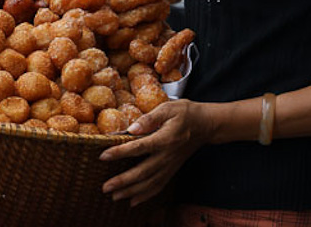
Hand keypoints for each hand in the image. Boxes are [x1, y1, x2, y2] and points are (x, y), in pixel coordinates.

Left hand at [99, 99, 214, 204]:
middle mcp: (167, 156)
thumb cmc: (185, 113)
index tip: (103, 155)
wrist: (206, 125)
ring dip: (132, 192)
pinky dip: (146, 195)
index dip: (120, 152)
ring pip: (150, 183)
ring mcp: (170, 165)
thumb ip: (150, 118)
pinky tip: (133, 201)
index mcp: (164, 139)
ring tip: (115, 197)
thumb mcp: (168, 108)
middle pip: (143, 172)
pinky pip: (159, 185)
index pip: (139, 147)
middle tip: (105, 187)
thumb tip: (132, 128)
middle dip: (123, 181)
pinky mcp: (172, 169)